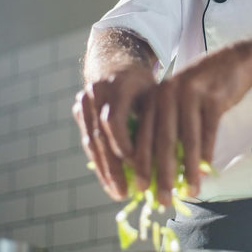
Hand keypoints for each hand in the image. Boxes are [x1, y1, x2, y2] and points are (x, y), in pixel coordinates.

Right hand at [72, 64, 156, 200]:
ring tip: (116, 193)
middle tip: (124, 193)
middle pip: (100, 136)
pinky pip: (88, 141)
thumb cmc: (143, 81)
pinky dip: (99, 161)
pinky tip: (109, 180)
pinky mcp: (79, 111)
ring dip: (104, 170)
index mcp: (117, 85)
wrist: (114, 59)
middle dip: (112, 167)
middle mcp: (96, 93)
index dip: (123, 144)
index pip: (114, 120)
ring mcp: (84, 101)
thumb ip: (157, 118)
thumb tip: (172, 156)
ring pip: (91, 141)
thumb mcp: (154, 92)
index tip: (137, 166)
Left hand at [73, 42, 251, 205]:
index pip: (142, 136)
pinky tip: (206, 171)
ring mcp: (191, 94)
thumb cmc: (200, 90)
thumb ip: (164, 127)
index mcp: (153, 97)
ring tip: (190, 192)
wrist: (232, 63)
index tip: (140, 190)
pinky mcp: (213, 97)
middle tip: (163, 200)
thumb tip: (156, 170)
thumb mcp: (176, 102)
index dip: (141, 165)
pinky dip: (207, 155)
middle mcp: (168, 94)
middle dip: (162, 175)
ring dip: (188, 171)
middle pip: (163, 141)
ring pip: (188, 141)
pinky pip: (209, 133)